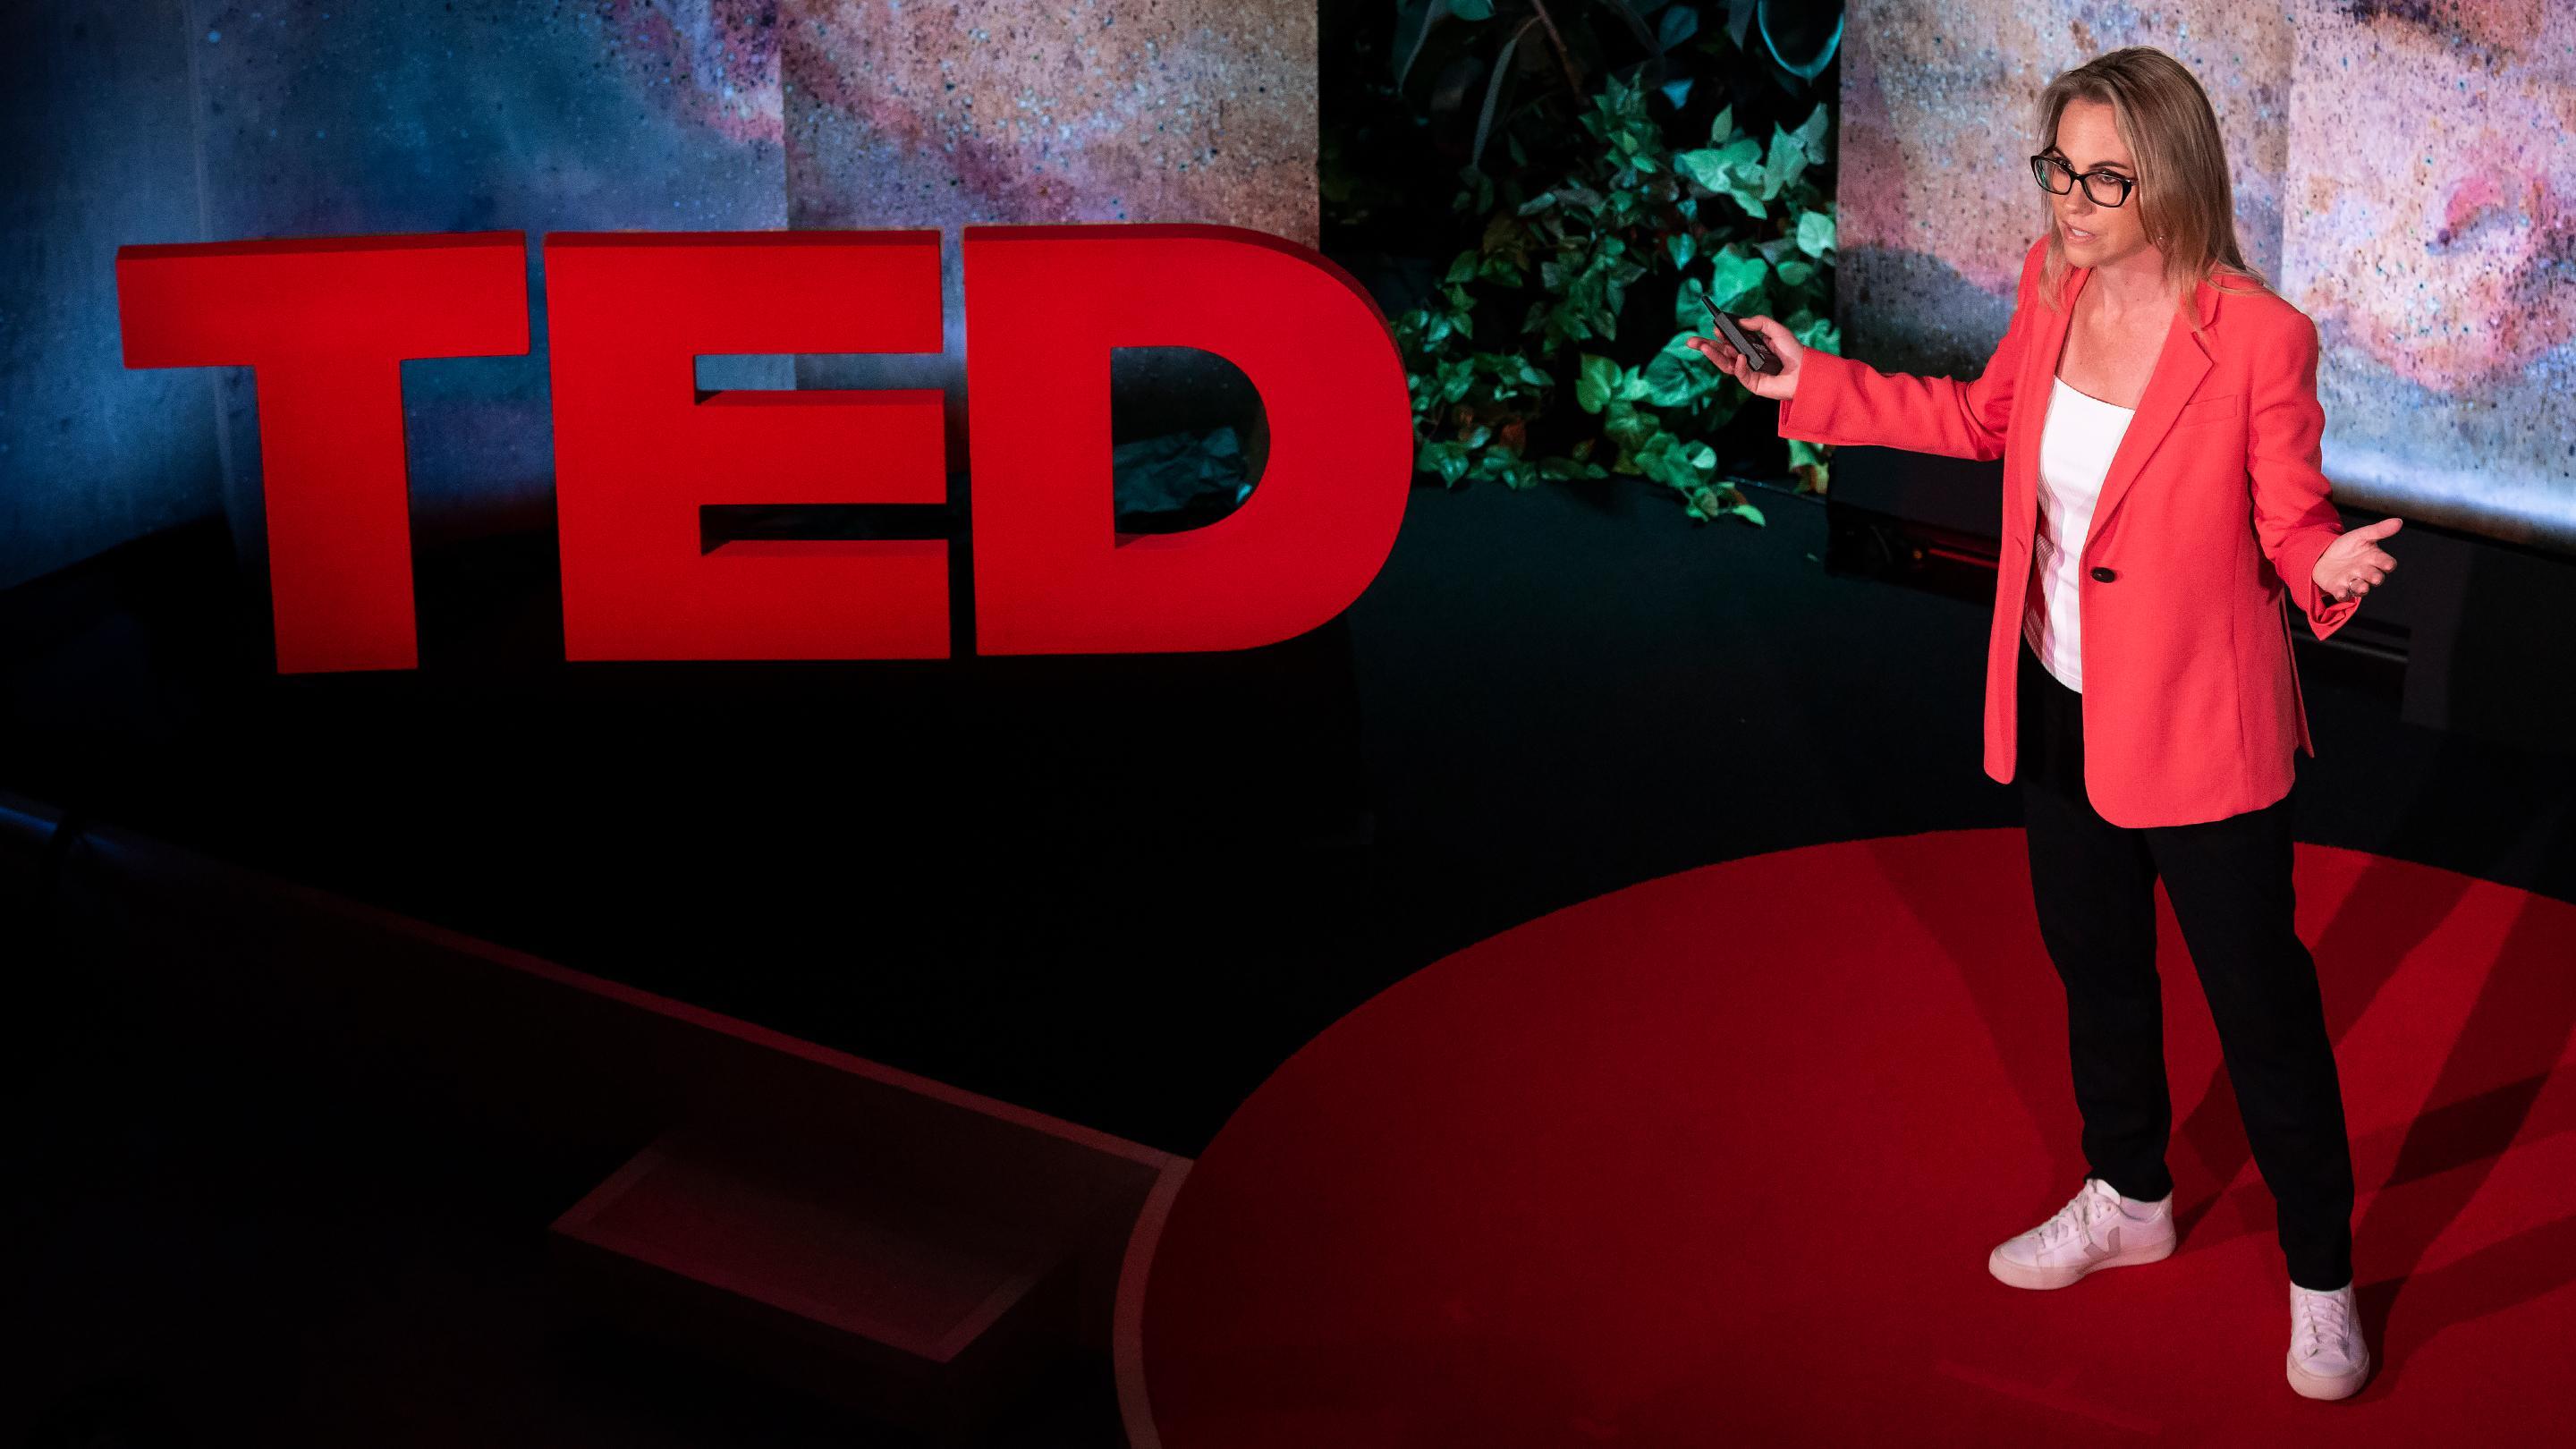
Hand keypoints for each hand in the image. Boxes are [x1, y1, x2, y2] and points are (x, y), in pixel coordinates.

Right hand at [1685, 314, 1804, 402]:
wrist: (1806, 371)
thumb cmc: (1794, 351)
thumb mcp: (1776, 330)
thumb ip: (1759, 323)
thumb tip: (1740, 322)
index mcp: (1751, 347)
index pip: (1730, 341)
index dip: (1720, 335)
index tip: (1713, 326)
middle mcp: (1747, 359)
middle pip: (1722, 353)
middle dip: (1706, 347)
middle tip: (1691, 341)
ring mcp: (1748, 372)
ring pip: (1726, 364)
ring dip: (1713, 355)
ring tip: (1702, 347)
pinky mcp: (1752, 384)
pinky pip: (1740, 374)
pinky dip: (1738, 365)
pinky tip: (1740, 357)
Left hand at [2313, 517, 2402, 601]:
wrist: (2323, 556)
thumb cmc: (2348, 547)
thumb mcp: (2361, 535)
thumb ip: (2379, 530)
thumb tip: (2399, 521)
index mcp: (2375, 559)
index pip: (2386, 563)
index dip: (2388, 564)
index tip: (2388, 564)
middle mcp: (2366, 572)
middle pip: (2375, 577)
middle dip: (2376, 577)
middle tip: (2376, 578)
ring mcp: (2353, 581)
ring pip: (2361, 588)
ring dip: (2362, 588)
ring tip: (2362, 587)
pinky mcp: (2338, 588)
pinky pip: (2343, 594)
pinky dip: (2343, 594)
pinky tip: (2341, 592)